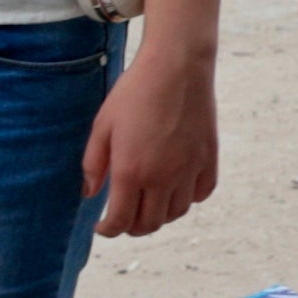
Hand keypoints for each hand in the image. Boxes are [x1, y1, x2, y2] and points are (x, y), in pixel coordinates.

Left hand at [82, 40, 217, 238]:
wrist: (177, 67)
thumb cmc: (134, 93)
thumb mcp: (102, 126)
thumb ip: (93, 164)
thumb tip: (89, 194)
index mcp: (131, 171)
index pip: (120, 221)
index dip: (108, 230)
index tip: (101, 227)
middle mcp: (162, 177)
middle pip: (149, 224)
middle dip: (131, 228)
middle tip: (122, 218)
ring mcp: (189, 170)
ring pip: (175, 213)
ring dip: (159, 216)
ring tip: (147, 204)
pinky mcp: (208, 159)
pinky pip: (200, 194)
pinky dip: (187, 199)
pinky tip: (175, 189)